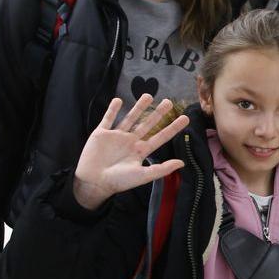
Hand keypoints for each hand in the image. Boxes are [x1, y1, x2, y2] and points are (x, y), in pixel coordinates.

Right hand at [72, 95, 189, 210]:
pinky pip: (108, 119)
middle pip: (148, 124)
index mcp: (141, 151)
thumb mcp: (143, 175)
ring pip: (130, 118)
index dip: (173, 128)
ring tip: (149, 96)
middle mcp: (130, 141)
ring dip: (139, 107)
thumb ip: (162, 169)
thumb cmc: (119, 181)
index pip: (161, 137)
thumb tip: (182, 163)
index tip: (185, 118)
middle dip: (158, 113)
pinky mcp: (101, 134)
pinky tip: (118, 100)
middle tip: (169, 102)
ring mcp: (116, 136)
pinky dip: (112, 110)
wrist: (94, 182)